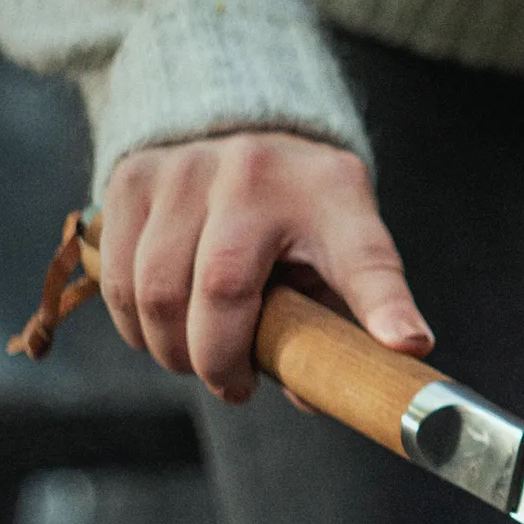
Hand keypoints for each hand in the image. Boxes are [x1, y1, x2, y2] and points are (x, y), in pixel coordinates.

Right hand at [100, 131, 431, 403]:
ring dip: (169, 349)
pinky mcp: (134, 177)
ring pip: (154, 290)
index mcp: (334, 197)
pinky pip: (116, 276)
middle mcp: (258, 172)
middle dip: (216, 360)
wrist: (244, 128)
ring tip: (194, 356)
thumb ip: (342, 321)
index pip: (365, 256)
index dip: (386, 306)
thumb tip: (318, 394)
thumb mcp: (344, 250)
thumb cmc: (303, 212)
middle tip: (233, 383)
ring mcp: (189, 169)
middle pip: (220, 289)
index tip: (407, 345)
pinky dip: (133, 322)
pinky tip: (161, 325)